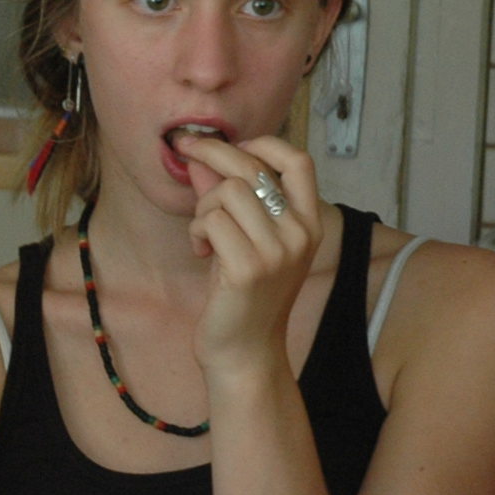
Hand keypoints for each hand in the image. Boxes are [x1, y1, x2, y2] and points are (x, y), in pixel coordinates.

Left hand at [178, 133, 321, 378]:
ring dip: (202, 207)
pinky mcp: (249, 268)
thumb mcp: (242, 238)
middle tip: (184, 149)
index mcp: (309, 223)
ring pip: (227, 192)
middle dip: (211, 152)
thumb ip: (227, 196)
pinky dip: (197, 231)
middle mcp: (301, 234)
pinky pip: (211, 221)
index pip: (298, 161)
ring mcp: (278, 251)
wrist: (245, 351)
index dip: (262, 143)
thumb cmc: (242, 294)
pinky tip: (201, 253)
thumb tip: (201, 157)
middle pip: (252, 168)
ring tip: (204, 235)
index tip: (230, 144)